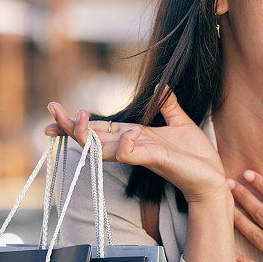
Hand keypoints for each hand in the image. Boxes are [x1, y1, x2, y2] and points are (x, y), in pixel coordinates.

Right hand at [43, 86, 227, 202]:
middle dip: (70, 125)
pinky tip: (129, 133)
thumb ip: (168, 105)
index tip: (55, 113)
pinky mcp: (152, 159)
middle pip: (93, 137)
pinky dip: (124, 144)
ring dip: (86, 134)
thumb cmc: (196, 155)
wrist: (212, 176)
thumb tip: (162, 84)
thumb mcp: (181, 123)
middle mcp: (132, 146)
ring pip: (102, 147)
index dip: (78, 122)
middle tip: (51, 109)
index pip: (101, 128)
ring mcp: (140, 154)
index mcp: (136, 136)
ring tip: (76, 117)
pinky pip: (128, 153)